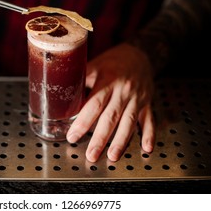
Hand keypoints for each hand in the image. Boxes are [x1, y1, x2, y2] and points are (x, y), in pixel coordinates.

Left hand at [66, 43, 155, 161]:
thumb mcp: (94, 65)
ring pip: (129, 122)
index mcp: (107, 80)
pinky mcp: (147, 103)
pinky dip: (149, 135)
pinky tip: (146, 148)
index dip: (83, 122)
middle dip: (100, 139)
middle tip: (91, 155)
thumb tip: (61, 96)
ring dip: (121, 141)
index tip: (73, 136)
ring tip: (112, 157)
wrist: (139, 53)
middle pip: (111, 118)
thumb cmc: (112, 61)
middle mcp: (123, 91)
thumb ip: (80, 81)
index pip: (94, 104)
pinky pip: (149, 121)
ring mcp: (137, 98)